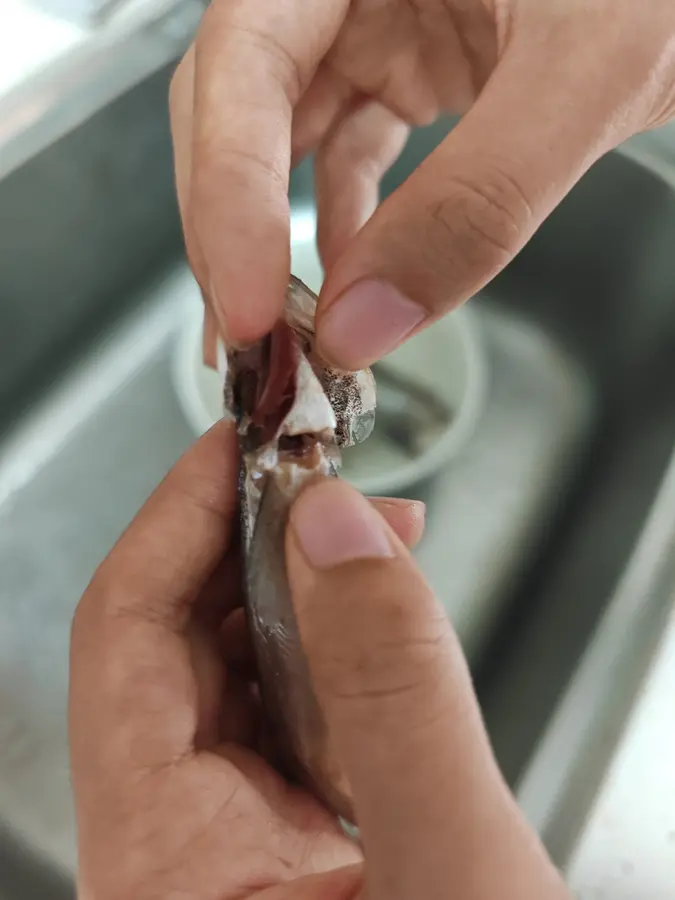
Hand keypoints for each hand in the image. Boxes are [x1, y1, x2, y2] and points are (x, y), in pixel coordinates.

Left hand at [69, 420, 570, 898]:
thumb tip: (341, 530)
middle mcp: (178, 855)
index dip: (174, 522)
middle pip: (177, 643)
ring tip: (375, 533)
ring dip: (303, 586)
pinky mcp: (296, 839)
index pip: (122, 641)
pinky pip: (295, 707)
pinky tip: (382, 610)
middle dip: (251, 540)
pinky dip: (337, 643)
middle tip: (327, 473)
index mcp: (164, 875)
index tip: (238, 443)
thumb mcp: (452, 878)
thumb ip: (396, 693)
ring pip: (241, 666)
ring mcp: (236, 846)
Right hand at [170, 0, 674, 368]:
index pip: (244, 62)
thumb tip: (365, 322)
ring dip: (277, 244)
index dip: (227, 192)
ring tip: (286, 332)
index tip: (249, 306)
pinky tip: (349, 283)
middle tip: (253, 339)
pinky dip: (344, 227)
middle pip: (238, 111)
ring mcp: (377, 22)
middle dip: (235, 232)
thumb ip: (477, 200)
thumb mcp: (587, 69)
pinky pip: (350, 154)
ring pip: (283, 143)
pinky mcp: (409, 67)